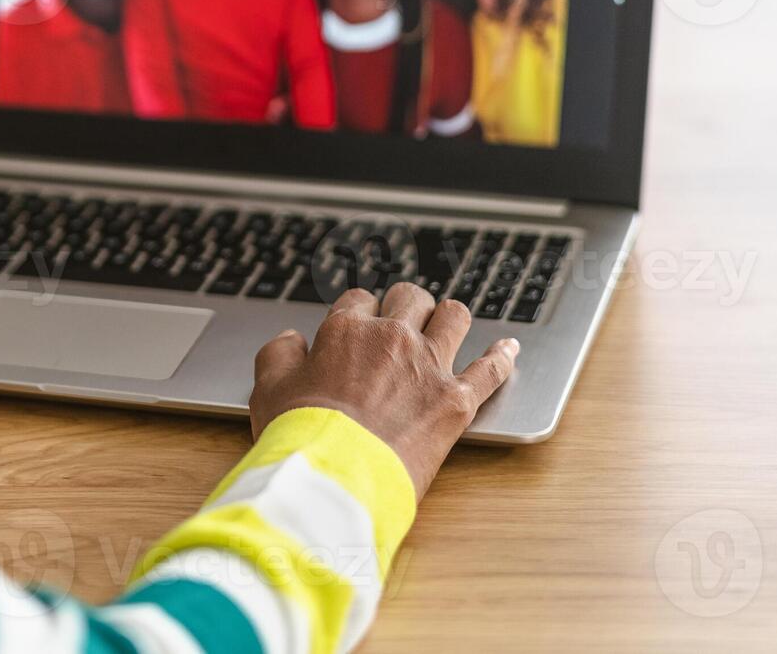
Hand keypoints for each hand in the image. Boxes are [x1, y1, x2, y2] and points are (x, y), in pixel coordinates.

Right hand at [250, 284, 518, 499]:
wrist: (336, 477)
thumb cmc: (300, 437)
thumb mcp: (268, 389)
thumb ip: (278, 354)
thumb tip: (291, 339)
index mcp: (346, 330)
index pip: (359, 300)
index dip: (360, 312)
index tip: (360, 327)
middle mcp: (392, 338)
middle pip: (410, 298)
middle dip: (406, 305)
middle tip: (404, 320)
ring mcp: (429, 366)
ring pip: (454, 317)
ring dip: (450, 317)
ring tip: (449, 323)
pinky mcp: (457, 400)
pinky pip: (490, 369)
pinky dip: (502, 356)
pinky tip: (509, 347)